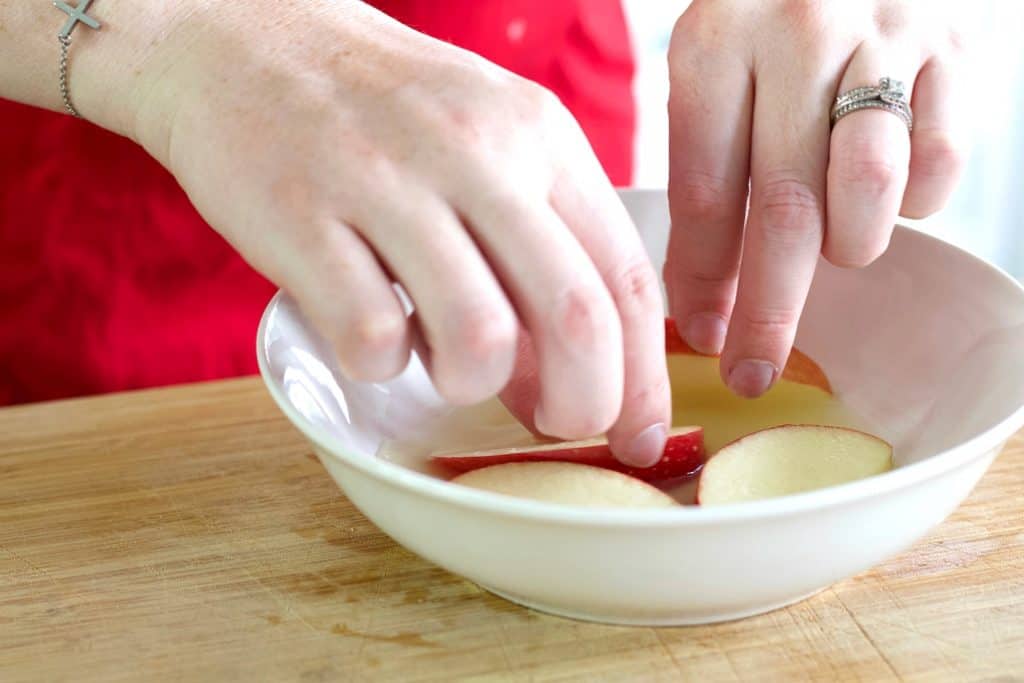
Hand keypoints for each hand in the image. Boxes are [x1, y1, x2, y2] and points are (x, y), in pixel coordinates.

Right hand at [130, 2, 670, 465]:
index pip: (626, 275)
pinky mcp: (301, 215)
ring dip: (470, 384)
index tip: (640, 435)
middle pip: (575, 316)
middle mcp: (475, 151)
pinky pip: (371, 336)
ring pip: (479, 337)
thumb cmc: (380, 113)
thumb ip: (531, 260)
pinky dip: (380, 362)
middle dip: (585, 404)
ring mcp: (386, 180)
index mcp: (539, 136)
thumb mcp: (484, 151)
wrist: (243, 39)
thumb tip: (558, 384)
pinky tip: (368, 329)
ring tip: (442, 361)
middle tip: (557, 427)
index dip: (645, 375)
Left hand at [665, 0, 965, 396]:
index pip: (705, 192)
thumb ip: (705, 174)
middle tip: (751, 372)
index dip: (703, 279)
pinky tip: (886, 186)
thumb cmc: (766, 26)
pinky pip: (941, 164)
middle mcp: (798, 35)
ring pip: (869, 190)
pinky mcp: (953, 48)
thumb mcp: (712, 76)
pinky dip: (913, 200)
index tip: (701, 337)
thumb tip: (704, 304)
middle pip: (785, 207)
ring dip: (849, 246)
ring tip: (834, 243)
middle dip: (768, 310)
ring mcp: (884, 37)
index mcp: (717, 43)